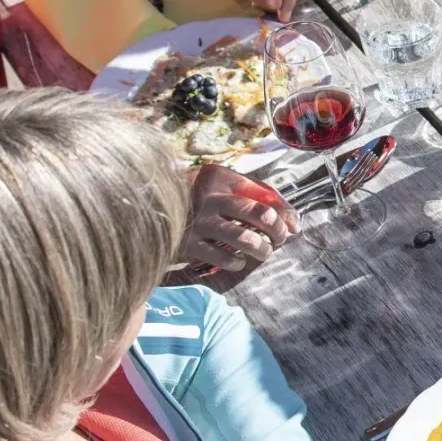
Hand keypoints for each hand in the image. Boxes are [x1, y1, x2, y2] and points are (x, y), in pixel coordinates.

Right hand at [180, 168, 296, 272]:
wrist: (148, 210)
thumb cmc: (196, 198)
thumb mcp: (221, 185)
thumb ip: (254, 195)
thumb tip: (293, 220)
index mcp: (220, 178)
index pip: (264, 193)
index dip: (284, 211)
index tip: (293, 225)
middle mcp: (210, 197)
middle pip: (259, 214)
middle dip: (277, 231)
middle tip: (280, 240)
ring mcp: (198, 221)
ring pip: (244, 239)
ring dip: (261, 250)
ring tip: (264, 252)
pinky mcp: (188, 244)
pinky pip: (223, 257)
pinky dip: (236, 262)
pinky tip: (238, 261)